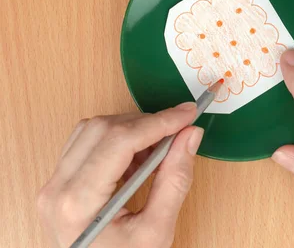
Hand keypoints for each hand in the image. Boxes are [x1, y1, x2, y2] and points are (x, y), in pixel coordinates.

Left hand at [37, 103, 203, 247]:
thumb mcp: (156, 232)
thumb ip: (175, 180)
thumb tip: (190, 135)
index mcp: (78, 204)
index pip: (119, 142)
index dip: (158, 122)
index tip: (187, 113)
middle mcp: (56, 189)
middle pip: (103, 129)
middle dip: (146, 124)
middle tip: (179, 132)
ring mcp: (52, 185)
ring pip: (92, 129)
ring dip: (130, 130)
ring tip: (157, 151)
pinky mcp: (58, 183)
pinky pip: (86, 142)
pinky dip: (116, 140)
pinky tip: (137, 159)